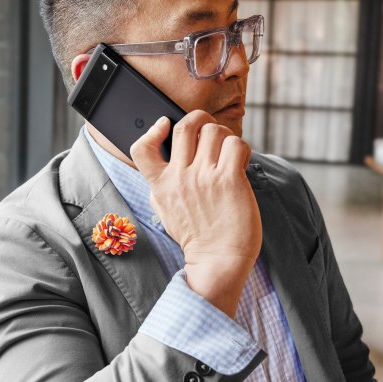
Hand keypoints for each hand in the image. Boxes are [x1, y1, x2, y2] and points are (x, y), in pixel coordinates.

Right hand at [129, 110, 261, 316]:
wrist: (218, 261)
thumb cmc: (195, 236)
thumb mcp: (164, 209)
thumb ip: (161, 183)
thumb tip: (166, 158)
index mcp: (160, 184)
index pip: (141, 147)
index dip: (153, 130)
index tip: (164, 126)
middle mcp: (180, 178)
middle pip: (185, 126)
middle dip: (200, 120)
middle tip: (209, 131)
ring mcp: (204, 178)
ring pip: (214, 131)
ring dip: (224, 136)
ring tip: (227, 152)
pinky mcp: (230, 181)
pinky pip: (236, 144)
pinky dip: (241, 148)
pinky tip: (241, 162)